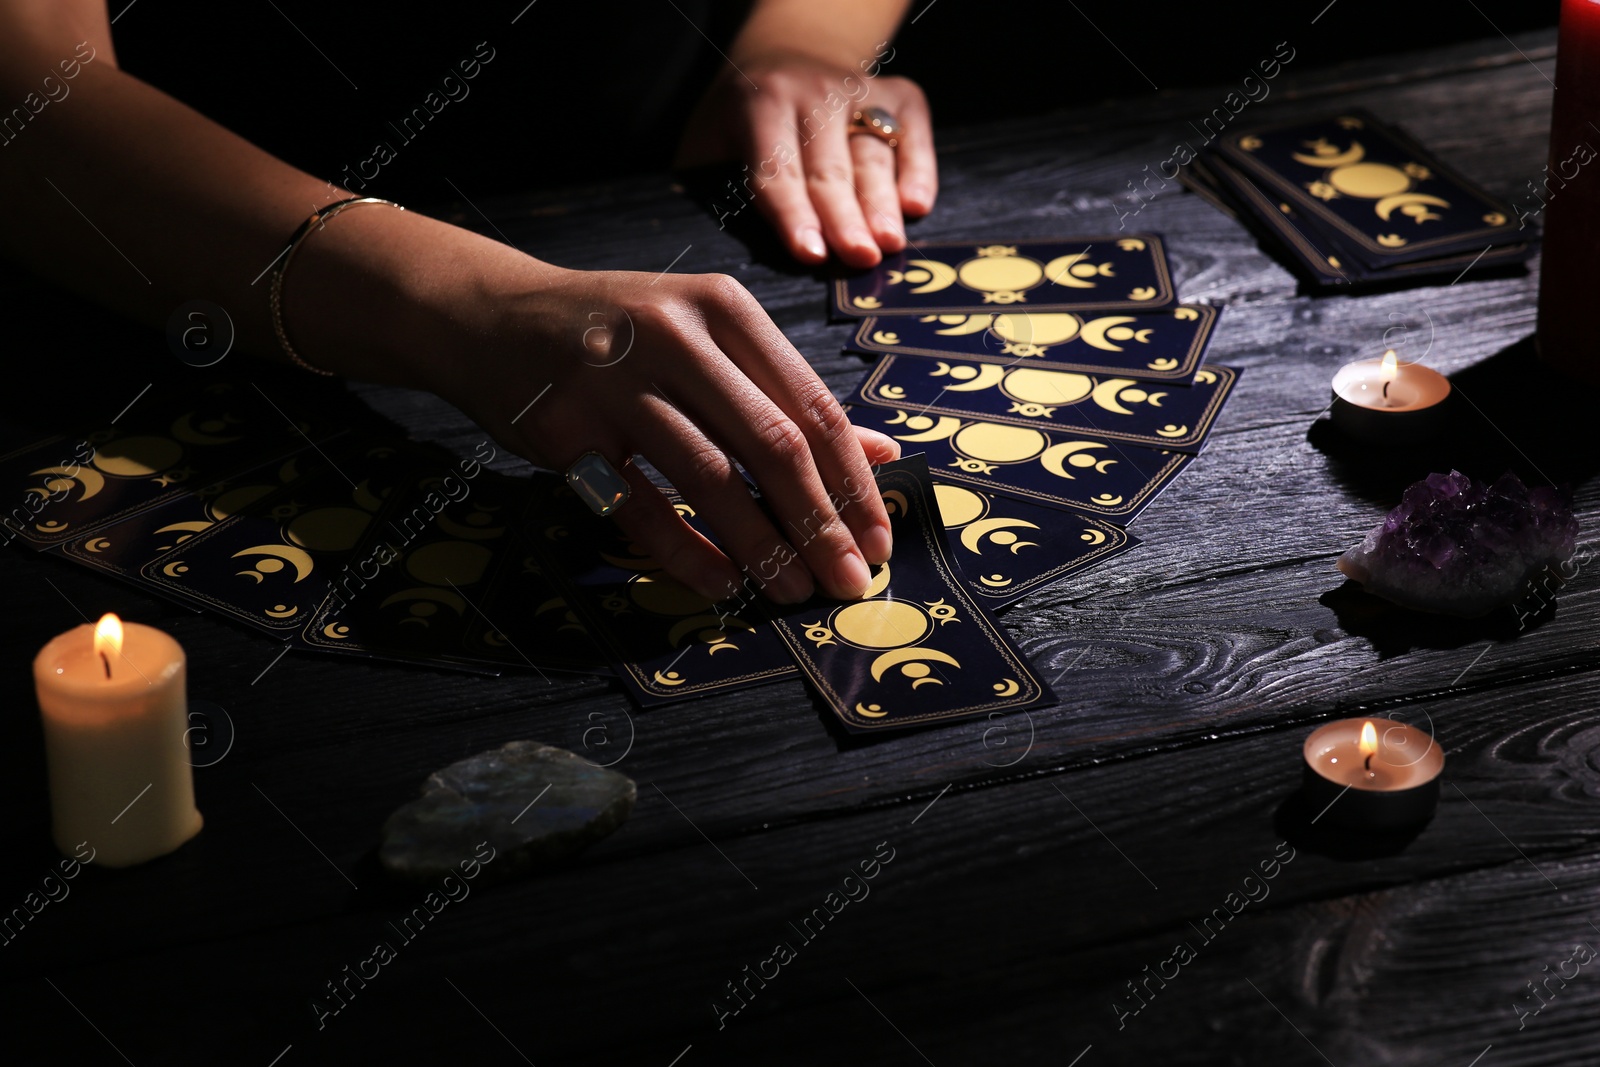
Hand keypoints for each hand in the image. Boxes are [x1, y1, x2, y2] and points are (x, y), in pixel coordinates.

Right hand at [425, 258, 901, 603]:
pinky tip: (724, 584)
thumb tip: (880, 454)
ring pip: (709, 477)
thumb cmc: (619, 334)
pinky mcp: (566, 427)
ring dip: (762, 546)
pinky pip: (640, 506)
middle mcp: (674, 335)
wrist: (491, 316)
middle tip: (849, 581)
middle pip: (772, 443)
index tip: (880, 540)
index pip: (812, 407)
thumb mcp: (708, 339)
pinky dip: (687, 552)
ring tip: (794, 593)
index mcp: (723, 310)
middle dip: (822, 524)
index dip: (854, 483)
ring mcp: (615, 380)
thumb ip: (787, 393)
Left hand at [676, 50, 936, 267]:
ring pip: (873, 155)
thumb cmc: (743, 118)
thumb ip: (711, 182)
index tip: (810, 254)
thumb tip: (715, 247)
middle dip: (846, 217)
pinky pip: (914, 133)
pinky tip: (917, 206)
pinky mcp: (900, 94)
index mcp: (761, 104)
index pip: (778, 169)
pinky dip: (920, 168)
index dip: (793, 215)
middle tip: (860, 258)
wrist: (790, 54)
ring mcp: (861, 90)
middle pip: (831, 168)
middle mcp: (815, 93)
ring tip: (890, 244)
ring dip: (882, 202)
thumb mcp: (709, 137)